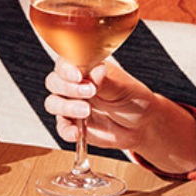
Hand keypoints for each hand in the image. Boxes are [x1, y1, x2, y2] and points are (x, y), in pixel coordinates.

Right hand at [44, 60, 195, 172]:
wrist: (141, 124)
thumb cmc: (133, 98)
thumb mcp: (122, 86)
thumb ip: (105, 80)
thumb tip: (94, 71)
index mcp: (87, 68)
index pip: (67, 63)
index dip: (68, 69)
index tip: (79, 76)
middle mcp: (75, 84)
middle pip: (55, 82)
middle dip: (68, 88)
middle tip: (89, 93)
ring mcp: (72, 104)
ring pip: (53, 103)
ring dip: (67, 108)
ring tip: (86, 112)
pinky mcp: (72, 123)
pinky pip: (61, 127)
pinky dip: (66, 130)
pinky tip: (77, 132)